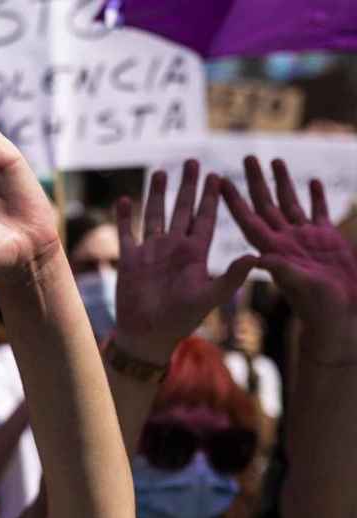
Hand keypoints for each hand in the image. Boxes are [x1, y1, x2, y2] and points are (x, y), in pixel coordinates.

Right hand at [114, 160, 255, 364]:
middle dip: (187, 186)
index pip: (205, 218)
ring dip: (157, 194)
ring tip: (162, 171)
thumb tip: (255, 257)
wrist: (148, 335)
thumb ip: (231, 277)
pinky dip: (124, 216)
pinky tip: (125, 199)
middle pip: (182, 210)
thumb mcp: (210, 297)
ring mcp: (151, 251)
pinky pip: (127, 232)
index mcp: (195, 254)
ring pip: (155, 215)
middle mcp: (174, 247)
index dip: (211, 197)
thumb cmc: (181, 320)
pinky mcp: (130, 258)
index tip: (217, 175)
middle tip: (193, 161)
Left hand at [222, 157, 356, 362]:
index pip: (248, 219)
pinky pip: (318, 211)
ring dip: (283, 182)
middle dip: (256, 181)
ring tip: (275, 160)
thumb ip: (281, 271)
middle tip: (247, 157)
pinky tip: (311, 180)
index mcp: (273, 249)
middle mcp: (285, 240)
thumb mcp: (299, 287)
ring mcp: (305, 238)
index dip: (234, 201)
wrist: (340, 316)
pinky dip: (315, 196)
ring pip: (290, 202)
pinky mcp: (327, 239)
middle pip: (266, 204)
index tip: (220, 181)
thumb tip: (258, 258)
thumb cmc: (318, 307)